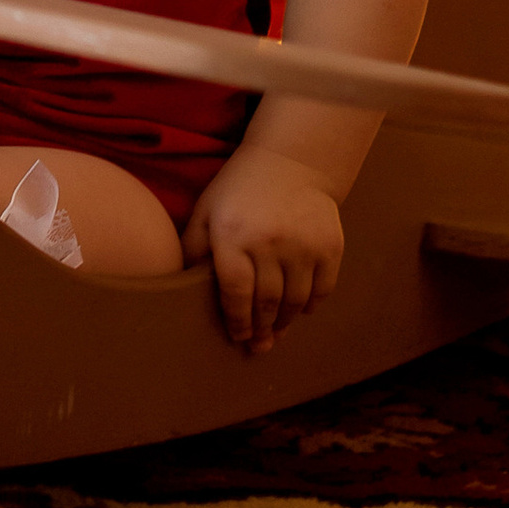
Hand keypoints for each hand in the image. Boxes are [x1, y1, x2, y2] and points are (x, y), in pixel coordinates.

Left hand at [181, 150, 343, 354]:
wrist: (292, 161)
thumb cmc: (239, 190)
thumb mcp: (206, 211)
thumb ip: (193, 249)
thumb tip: (178, 289)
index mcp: (233, 236)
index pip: (236, 293)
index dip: (237, 321)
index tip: (237, 337)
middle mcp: (269, 242)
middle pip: (267, 302)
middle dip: (261, 329)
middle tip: (258, 346)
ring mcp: (303, 245)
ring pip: (295, 301)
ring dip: (285, 322)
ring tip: (277, 333)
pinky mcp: (330, 245)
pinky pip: (323, 288)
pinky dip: (311, 304)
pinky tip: (300, 310)